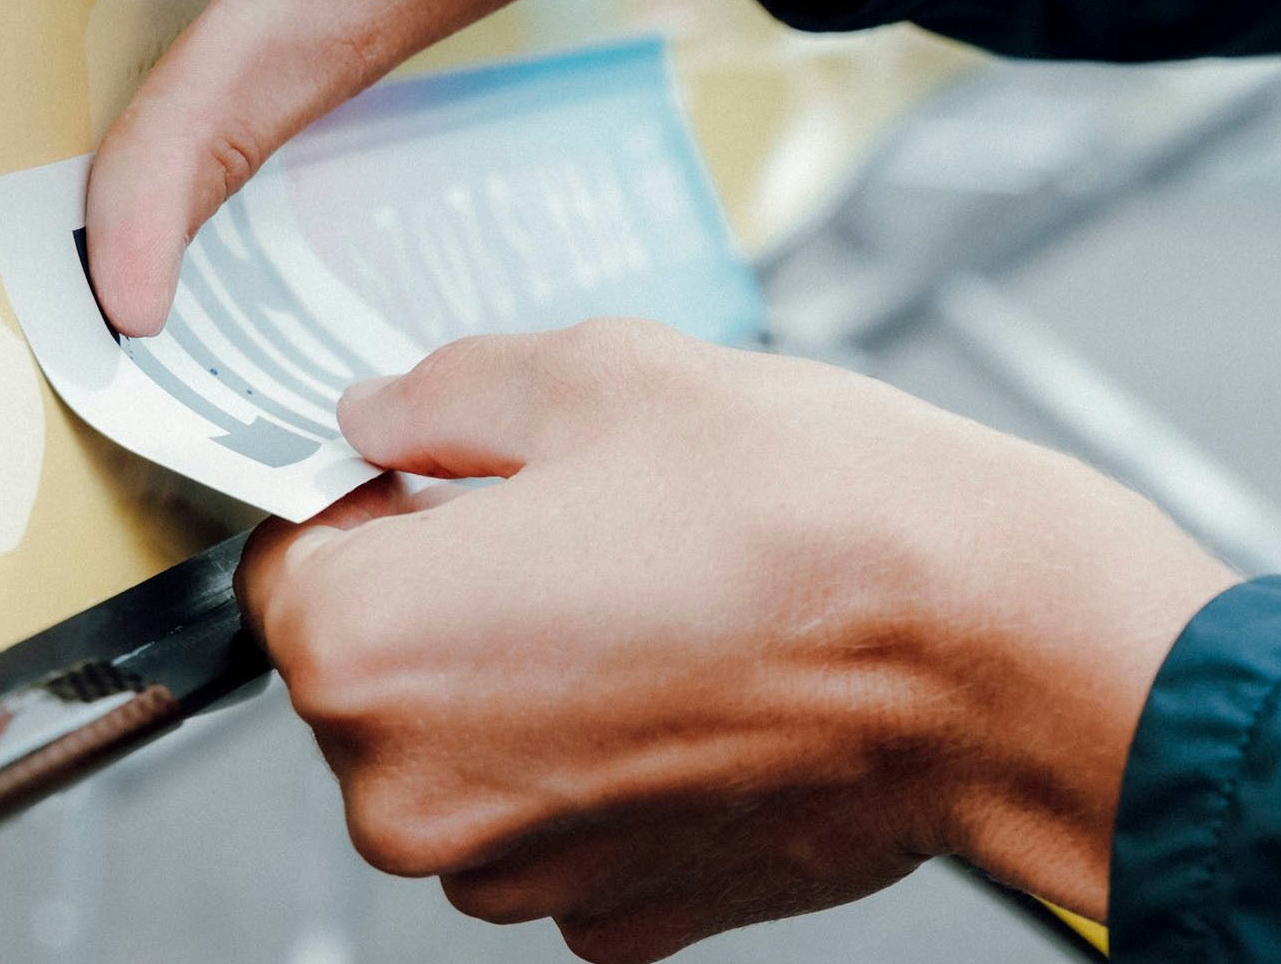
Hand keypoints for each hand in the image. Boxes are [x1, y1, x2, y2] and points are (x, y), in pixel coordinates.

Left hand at [240, 320, 1236, 959]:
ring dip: (536, 684)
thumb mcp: (607, 372)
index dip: (383, 500)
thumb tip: (380, 415)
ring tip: (671, 599)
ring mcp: (520, 875)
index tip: (469, 478)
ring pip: (472, 756)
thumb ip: (446, 392)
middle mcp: (410, 796)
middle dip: (460, 597)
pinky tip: (707, 688)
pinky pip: (566, 825)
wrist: (990, 647)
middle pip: (375, 672)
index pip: (290, 559)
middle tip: (601, 525)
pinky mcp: (621, 918)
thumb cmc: (812, 510)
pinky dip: (615, 765)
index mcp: (366, 648)